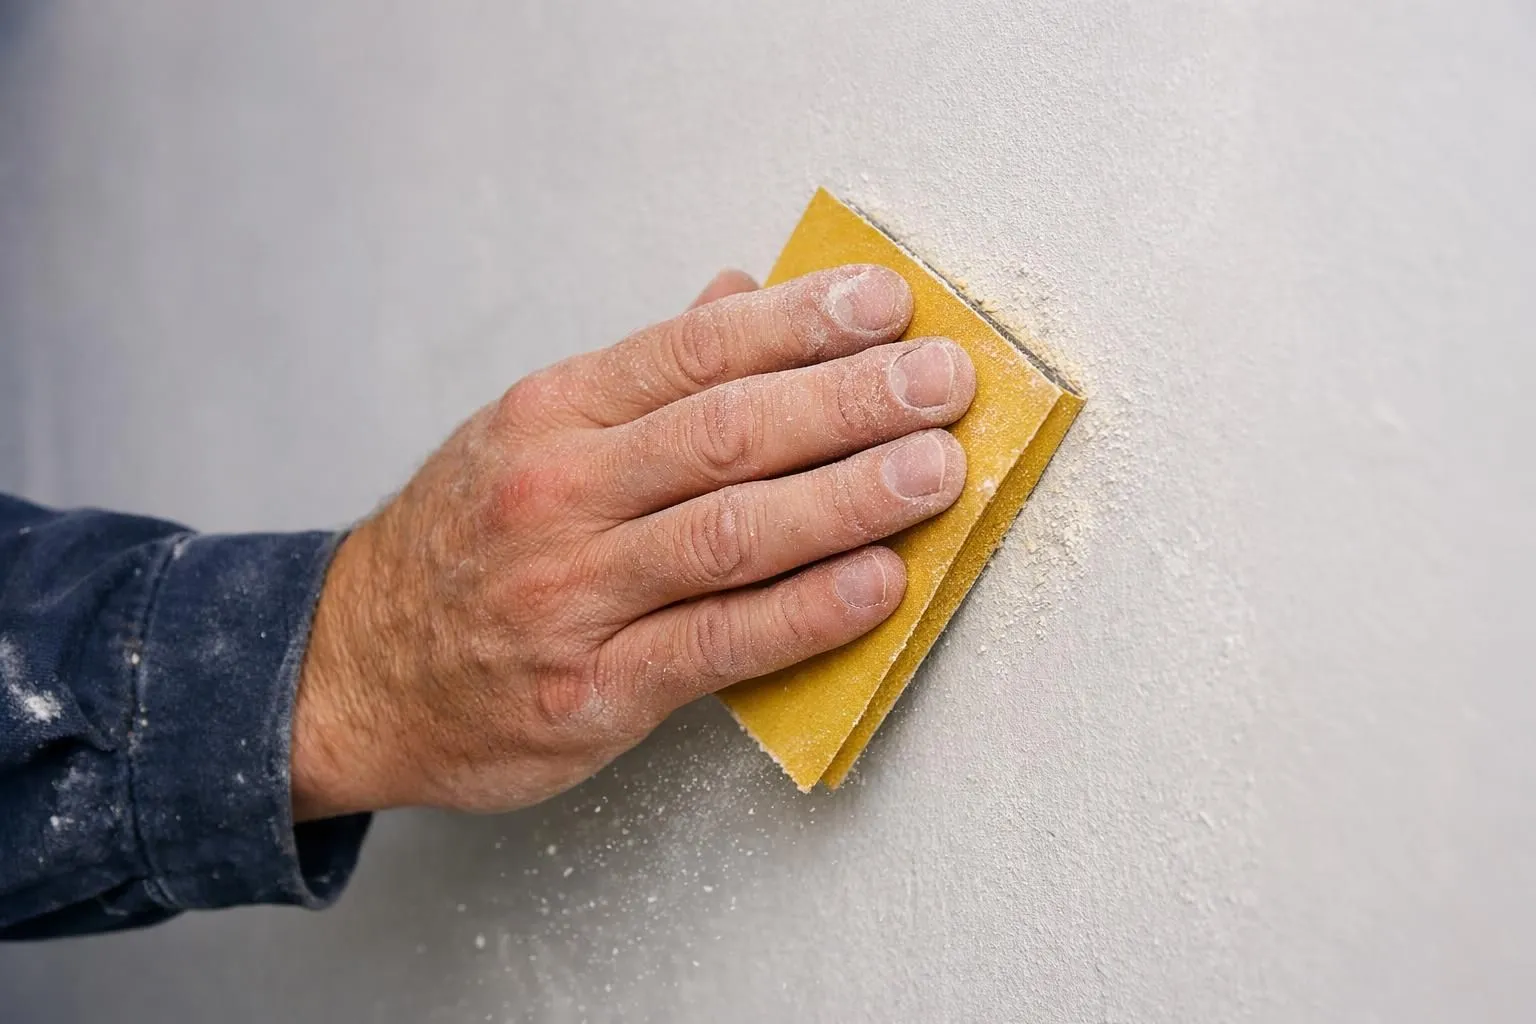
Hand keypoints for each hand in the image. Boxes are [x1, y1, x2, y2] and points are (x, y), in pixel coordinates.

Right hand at [290, 265, 974, 817]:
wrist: (354, 673)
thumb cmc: (462, 546)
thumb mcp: (530, 435)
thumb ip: (645, 376)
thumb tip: (744, 298)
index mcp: (553, 414)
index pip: (695, 351)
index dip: (800, 323)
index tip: (886, 304)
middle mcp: (559, 492)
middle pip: (727, 433)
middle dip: (850, 400)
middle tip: (943, 381)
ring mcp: (574, 593)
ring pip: (732, 533)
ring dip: (848, 497)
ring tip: (936, 471)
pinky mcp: (593, 689)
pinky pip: (716, 643)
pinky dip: (804, 612)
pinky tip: (876, 584)